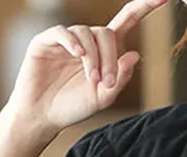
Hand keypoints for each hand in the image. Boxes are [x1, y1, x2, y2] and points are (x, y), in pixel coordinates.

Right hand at [5, 0, 168, 132]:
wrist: (43, 116)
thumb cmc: (73, 107)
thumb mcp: (103, 98)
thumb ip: (120, 79)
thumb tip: (135, 54)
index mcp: (104, 51)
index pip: (127, 21)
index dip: (143, 7)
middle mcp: (87, 41)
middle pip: (106, 32)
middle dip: (110, 57)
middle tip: (105, 82)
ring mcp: (67, 39)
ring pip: (87, 33)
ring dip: (93, 57)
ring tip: (91, 79)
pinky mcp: (47, 41)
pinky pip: (63, 32)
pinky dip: (72, 42)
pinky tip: (77, 55)